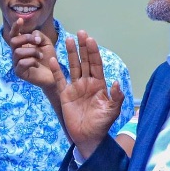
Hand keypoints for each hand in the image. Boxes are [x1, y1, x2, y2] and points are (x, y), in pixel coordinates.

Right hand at [9, 18, 55, 90]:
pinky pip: (22, 63)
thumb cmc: (48, 58)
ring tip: (40, 56)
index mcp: (22, 45)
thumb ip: (39, 35)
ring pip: (18, 52)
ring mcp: (16, 63)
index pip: (14, 34)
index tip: (20, 20)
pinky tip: (37, 64)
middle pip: (13, 41)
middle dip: (26, 38)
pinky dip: (32, 62)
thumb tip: (32, 35)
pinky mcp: (19, 72)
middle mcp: (16, 53)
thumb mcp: (46, 43)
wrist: (54, 74)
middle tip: (37, 42)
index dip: (15, 27)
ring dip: (32, 52)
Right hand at [54, 30, 123, 158]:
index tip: (90, 40)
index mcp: (99, 84)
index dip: (94, 52)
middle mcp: (87, 82)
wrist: (89, 137)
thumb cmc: (102, 124)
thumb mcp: (112, 111)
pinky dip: (56, 70)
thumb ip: (116, 97)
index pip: (96, 64)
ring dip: (71, 54)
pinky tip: (53, 59)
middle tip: (81, 32)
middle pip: (85, 61)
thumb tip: (116, 82)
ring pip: (73, 67)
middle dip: (83, 47)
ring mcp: (75, 87)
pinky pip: (60, 80)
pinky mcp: (65, 95)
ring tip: (68, 39)